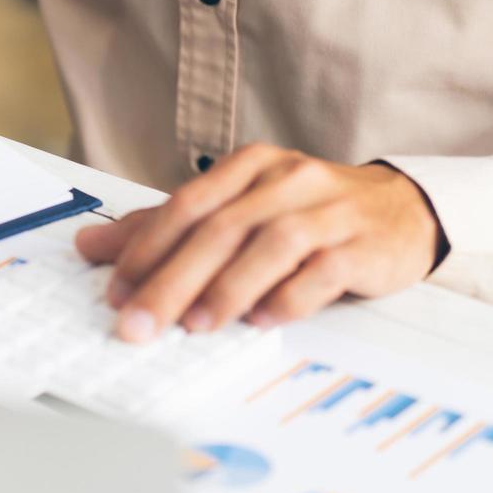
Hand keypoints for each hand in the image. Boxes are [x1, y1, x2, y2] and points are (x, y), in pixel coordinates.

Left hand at [74, 144, 441, 341]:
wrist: (402, 209)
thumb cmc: (307, 213)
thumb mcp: (236, 210)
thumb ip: (165, 227)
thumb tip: (90, 245)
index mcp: (248, 167)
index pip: (185, 206)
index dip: (145, 249)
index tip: (114, 290)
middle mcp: (287, 180)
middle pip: (220, 229)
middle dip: (172, 280)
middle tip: (139, 323)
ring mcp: (329, 210)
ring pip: (270, 245)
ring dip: (227, 289)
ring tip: (195, 325)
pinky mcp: (364, 244)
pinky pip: (323, 271)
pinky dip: (289, 297)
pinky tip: (262, 320)